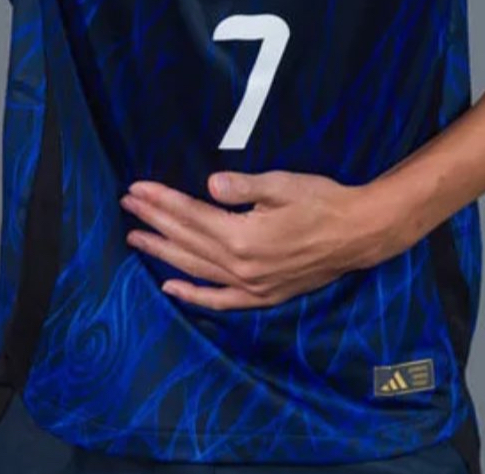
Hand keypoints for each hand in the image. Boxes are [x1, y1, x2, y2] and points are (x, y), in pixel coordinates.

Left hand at [120, 169, 379, 310]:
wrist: (358, 233)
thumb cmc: (321, 201)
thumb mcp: (283, 184)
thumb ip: (243, 186)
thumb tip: (209, 184)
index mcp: (243, 237)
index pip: (190, 216)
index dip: (161, 201)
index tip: (136, 189)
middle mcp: (241, 267)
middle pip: (186, 241)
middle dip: (153, 222)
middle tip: (126, 206)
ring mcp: (251, 286)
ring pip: (195, 269)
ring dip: (163, 253)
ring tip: (136, 239)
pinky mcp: (263, 295)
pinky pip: (220, 300)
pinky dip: (193, 295)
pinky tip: (171, 287)